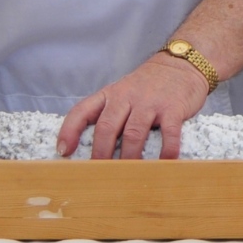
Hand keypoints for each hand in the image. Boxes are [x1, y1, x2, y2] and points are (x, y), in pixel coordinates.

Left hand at [58, 52, 210, 158]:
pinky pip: (168, 132)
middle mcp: (124, 98)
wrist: (179, 66)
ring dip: (128, 156)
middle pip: (106, 126)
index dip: (69, 131)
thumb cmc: (146, 87)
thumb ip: (109, 114)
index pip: (81, 111)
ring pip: (133, 132)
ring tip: (127, 176)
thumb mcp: (120, 94)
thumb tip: (95, 148)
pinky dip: (166, 150)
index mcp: (107, 95)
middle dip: (100, 152)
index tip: (63, 151)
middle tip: (98, 173)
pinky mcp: (172, 108)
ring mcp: (149, 103)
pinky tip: (164, 164)